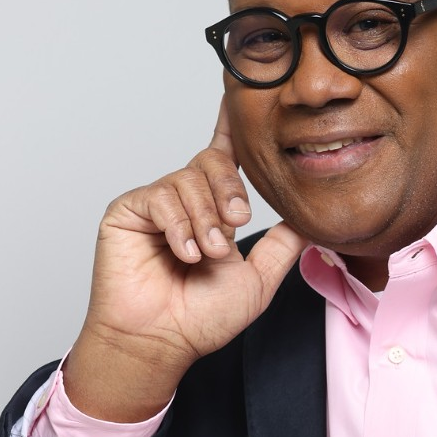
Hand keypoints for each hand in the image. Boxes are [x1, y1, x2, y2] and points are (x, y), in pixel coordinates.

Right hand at [64, 102, 307, 419]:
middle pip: (211, 162)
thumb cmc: (202, 317)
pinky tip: (183, 253)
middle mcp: (183, 200)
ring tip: (206, 255)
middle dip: (229, 189)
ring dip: (205, 220)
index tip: (237, 95)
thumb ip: (282, 246)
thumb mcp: (258, 279)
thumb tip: (309, 220)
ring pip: (189, 180)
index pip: (223, 158)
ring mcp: (154, 204)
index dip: (229, 127)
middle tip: (236, 221)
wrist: (163, 341)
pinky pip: (160, 196)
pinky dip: (179, 225)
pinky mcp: (127, 211)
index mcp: (212, 209)